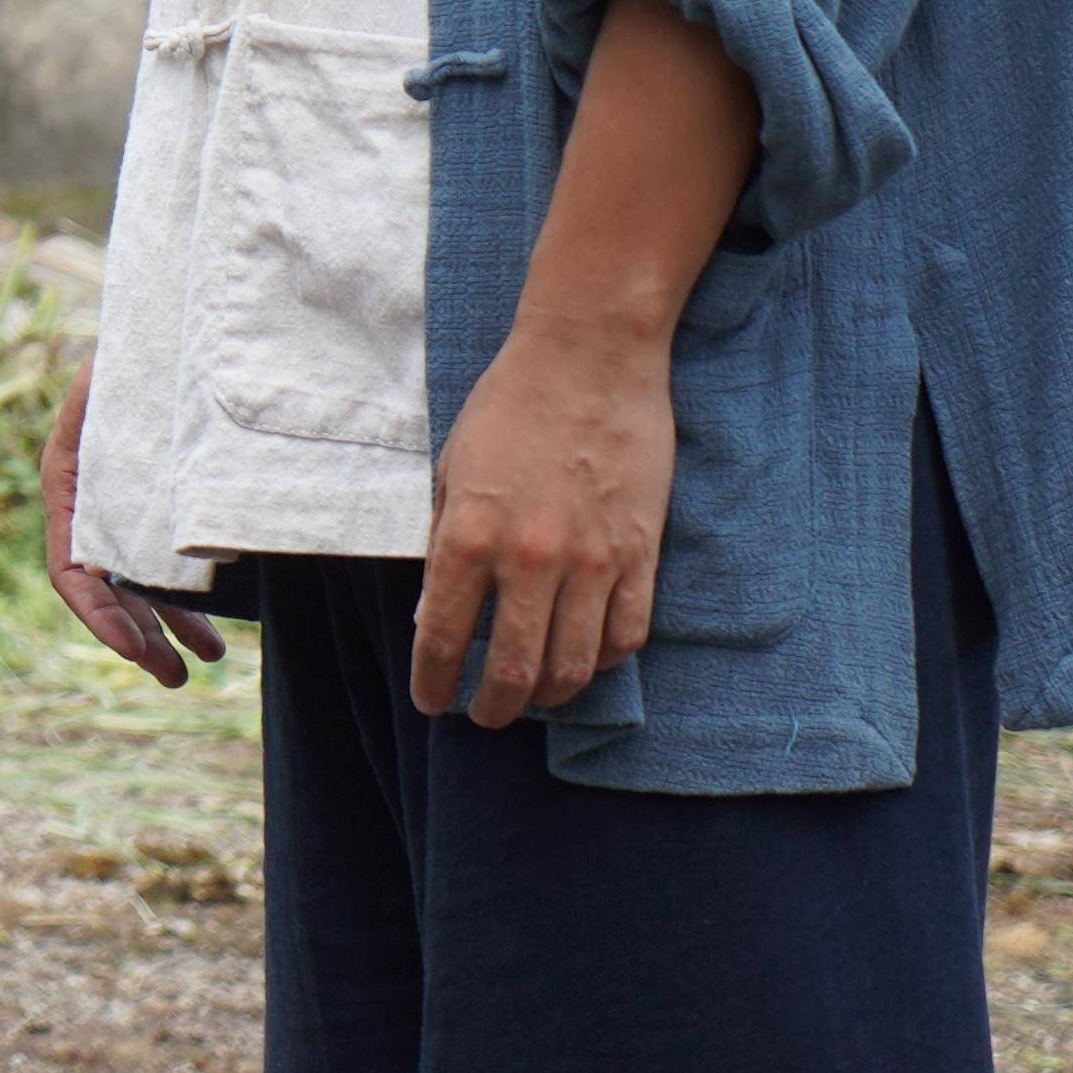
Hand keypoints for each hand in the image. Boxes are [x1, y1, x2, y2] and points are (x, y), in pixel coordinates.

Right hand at [38, 351, 222, 685]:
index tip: (134, 652)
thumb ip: (135, 450)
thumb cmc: (150, 348)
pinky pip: (164, 560)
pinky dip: (186, 596)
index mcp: (69, 480)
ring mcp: (126, 501)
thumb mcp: (130, 397)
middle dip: (137, 637)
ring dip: (163, 627)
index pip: (70, 568)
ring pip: (135, 580)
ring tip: (203, 664)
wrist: (172, 311)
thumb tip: (148, 499)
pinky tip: (218, 627)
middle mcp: (91, 498)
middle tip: (176, 678)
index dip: (99, 615)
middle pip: (104, 586)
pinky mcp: (160, 499)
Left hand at [413, 306, 668, 723]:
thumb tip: (441, 609)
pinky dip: (604, 659)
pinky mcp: (640, 553)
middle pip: (512, 670)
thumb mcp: (452, 471)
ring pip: (574, 665)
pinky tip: (586, 658)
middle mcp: (528, 559)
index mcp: (468, 537)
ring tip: (534, 695)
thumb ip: (448, 541)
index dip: (433, 683)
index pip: (441, 639)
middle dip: (493, 707)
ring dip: (549, 693)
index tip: (432, 702)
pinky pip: (626, 633)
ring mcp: (591, 561)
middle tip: (484, 714)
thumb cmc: (509, 407)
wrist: (589, 359)